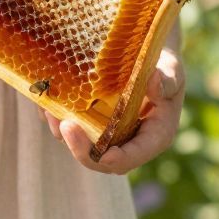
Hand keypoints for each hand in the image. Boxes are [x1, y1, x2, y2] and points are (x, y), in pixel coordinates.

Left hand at [43, 48, 183, 173]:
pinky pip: (72, 130)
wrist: (147, 59)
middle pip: (102, 160)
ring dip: (64, 135)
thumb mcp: (172, 70)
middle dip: (81, 149)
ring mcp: (107, 137)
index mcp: (153, 137)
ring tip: (51, 112)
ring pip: (82, 147)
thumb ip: (167, 80)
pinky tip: (47, 104)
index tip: (104, 153)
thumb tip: (154, 80)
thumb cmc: (164, 67)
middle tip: (66, 125)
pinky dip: (57, 121)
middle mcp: (128, 143)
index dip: (118, 159)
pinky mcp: (91, 126)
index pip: (134, 157)